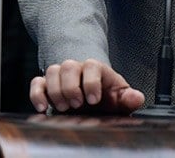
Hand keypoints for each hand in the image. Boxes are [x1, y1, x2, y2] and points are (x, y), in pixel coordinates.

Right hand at [30, 58, 144, 114]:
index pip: (92, 66)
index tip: (93, 100)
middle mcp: (78, 68)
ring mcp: (61, 75)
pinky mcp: (46, 84)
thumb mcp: (119, 98)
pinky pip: (37, 82)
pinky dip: (37, 94)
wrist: (92, 96)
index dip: (91, 82)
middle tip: (76, 105)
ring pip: (52, 71)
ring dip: (56, 91)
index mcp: (97, 69)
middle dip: (71, 87)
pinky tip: (43, 108)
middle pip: (69, 66)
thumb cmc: (106, 95)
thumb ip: (128, 98)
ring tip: (64, 107)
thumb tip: (137, 98)